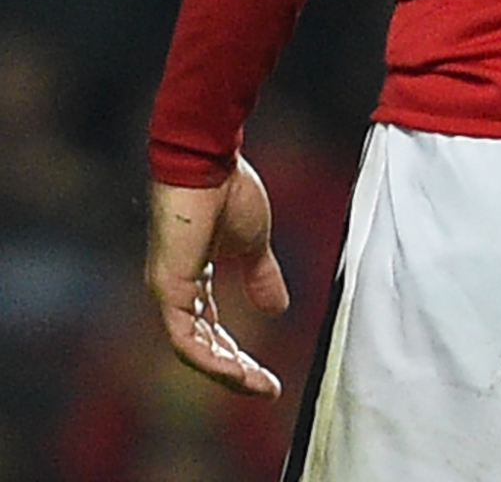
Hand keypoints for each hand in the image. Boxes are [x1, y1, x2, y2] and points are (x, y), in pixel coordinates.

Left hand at [148, 160, 290, 398]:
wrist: (209, 163)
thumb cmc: (228, 193)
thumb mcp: (254, 244)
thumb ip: (261, 276)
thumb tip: (278, 309)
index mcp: (194, 281)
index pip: (212, 331)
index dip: (239, 355)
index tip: (269, 377)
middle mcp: (176, 294)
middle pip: (203, 347)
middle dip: (236, 372)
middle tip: (268, 390)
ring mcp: (169, 292)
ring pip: (193, 350)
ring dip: (226, 371)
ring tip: (258, 385)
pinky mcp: (168, 288)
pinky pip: (185, 337)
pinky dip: (210, 356)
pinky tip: (235, 368)